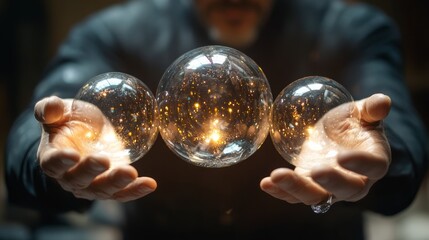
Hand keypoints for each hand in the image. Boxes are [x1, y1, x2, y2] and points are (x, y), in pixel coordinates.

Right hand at [34, 96, 156, 200]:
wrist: (87, 135)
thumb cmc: (69, 121)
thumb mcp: (61, 110)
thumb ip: (50, 108)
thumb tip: (51, 107)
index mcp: (52, 158)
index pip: (52, 163)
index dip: (60, 161)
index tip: (72, 155)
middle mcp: (69, 178)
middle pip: (78, 179)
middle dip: (91, 171)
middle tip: (103, 160)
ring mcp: (91, 186)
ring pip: (102, 189)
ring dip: (117, 183)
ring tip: (131, 173)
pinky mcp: (111, 187)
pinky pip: (123, 192)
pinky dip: (136, 190)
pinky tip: (150, 184)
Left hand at [260, 93, 390, 205]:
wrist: (340, 140)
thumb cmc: (355, 125)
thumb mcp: (363, 113)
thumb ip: (371, 109)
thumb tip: (383, 101)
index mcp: (374, 162)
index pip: (371, 167)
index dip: (359, 164)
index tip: (343, 156)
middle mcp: (354, 183)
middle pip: (344, 188)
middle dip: (329, 182)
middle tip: (314, 171)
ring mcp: (330, 189)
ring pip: (315, 195)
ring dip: (295, 188)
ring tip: (275, 177)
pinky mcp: (309, 187)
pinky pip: (295, 195)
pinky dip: (280, 191)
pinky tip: (265, 183)